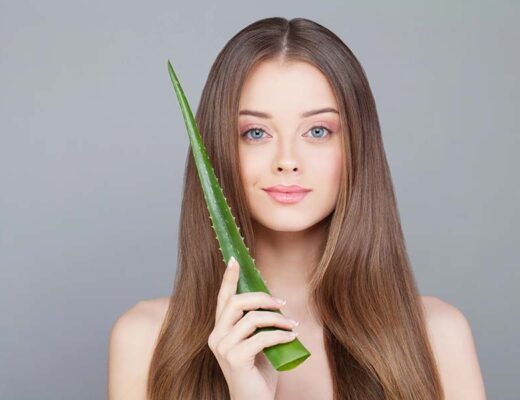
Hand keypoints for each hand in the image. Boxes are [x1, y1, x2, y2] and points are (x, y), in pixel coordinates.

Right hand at [207, 256, 298, 399]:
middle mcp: (216, 337)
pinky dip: (280, 334)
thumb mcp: (257, 342)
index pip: (222, 299)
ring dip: (277, 318)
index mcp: (219, 330)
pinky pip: (261, 337)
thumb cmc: (258, 373)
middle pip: (236, 302)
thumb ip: (257, 324)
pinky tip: (291, 337)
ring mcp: (223, 348)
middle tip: (282, 303)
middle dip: (262, 298)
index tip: (235, 260)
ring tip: (292, 325)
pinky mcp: (234, 359)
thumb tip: (271, 300)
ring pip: (251, 318)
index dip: (228, 278)